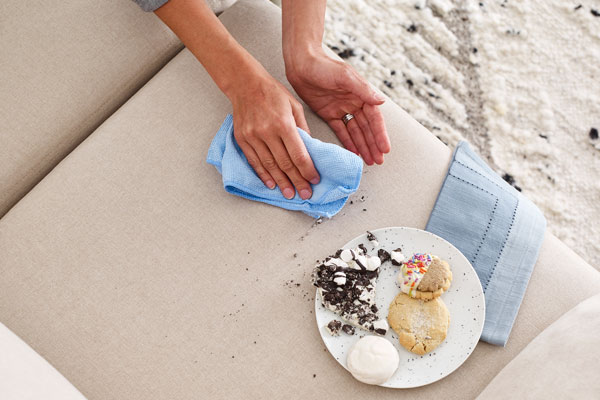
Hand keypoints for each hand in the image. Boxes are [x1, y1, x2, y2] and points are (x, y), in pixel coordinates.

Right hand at [230, 71, 319, 199]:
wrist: (245, 84)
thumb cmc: (272, 93)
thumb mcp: (295, 106)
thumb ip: (303, 128)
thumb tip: (311, 149)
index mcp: (283, 124)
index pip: (298, 154)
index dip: (308, 170)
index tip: (314, 180)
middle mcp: (267, 132)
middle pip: (285, 164)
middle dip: (297, 181)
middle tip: (305, 194)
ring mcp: (253, 137)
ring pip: (269, 166)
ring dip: (281, 182)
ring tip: (289, 194)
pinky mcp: (242, 139)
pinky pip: (254, 161)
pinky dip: (263, 175)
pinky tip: (271, 184)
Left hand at [286, 50, 390, 164]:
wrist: (301, 63)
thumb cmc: (323, 65)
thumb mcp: (345, 76)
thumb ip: (363, 90)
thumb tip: (381, 101)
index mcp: (361, 94)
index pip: (374, 118)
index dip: (380, 134)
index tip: (384, 148)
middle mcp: (353, 102)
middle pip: (366, 128)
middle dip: (373, 144)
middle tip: (378, 160)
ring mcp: (341, 109)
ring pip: (355, 131)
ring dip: (362, 146)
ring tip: (369, 160)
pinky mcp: (328, 113)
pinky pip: (340, 130)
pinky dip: (347, 142)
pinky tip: (353, 152)